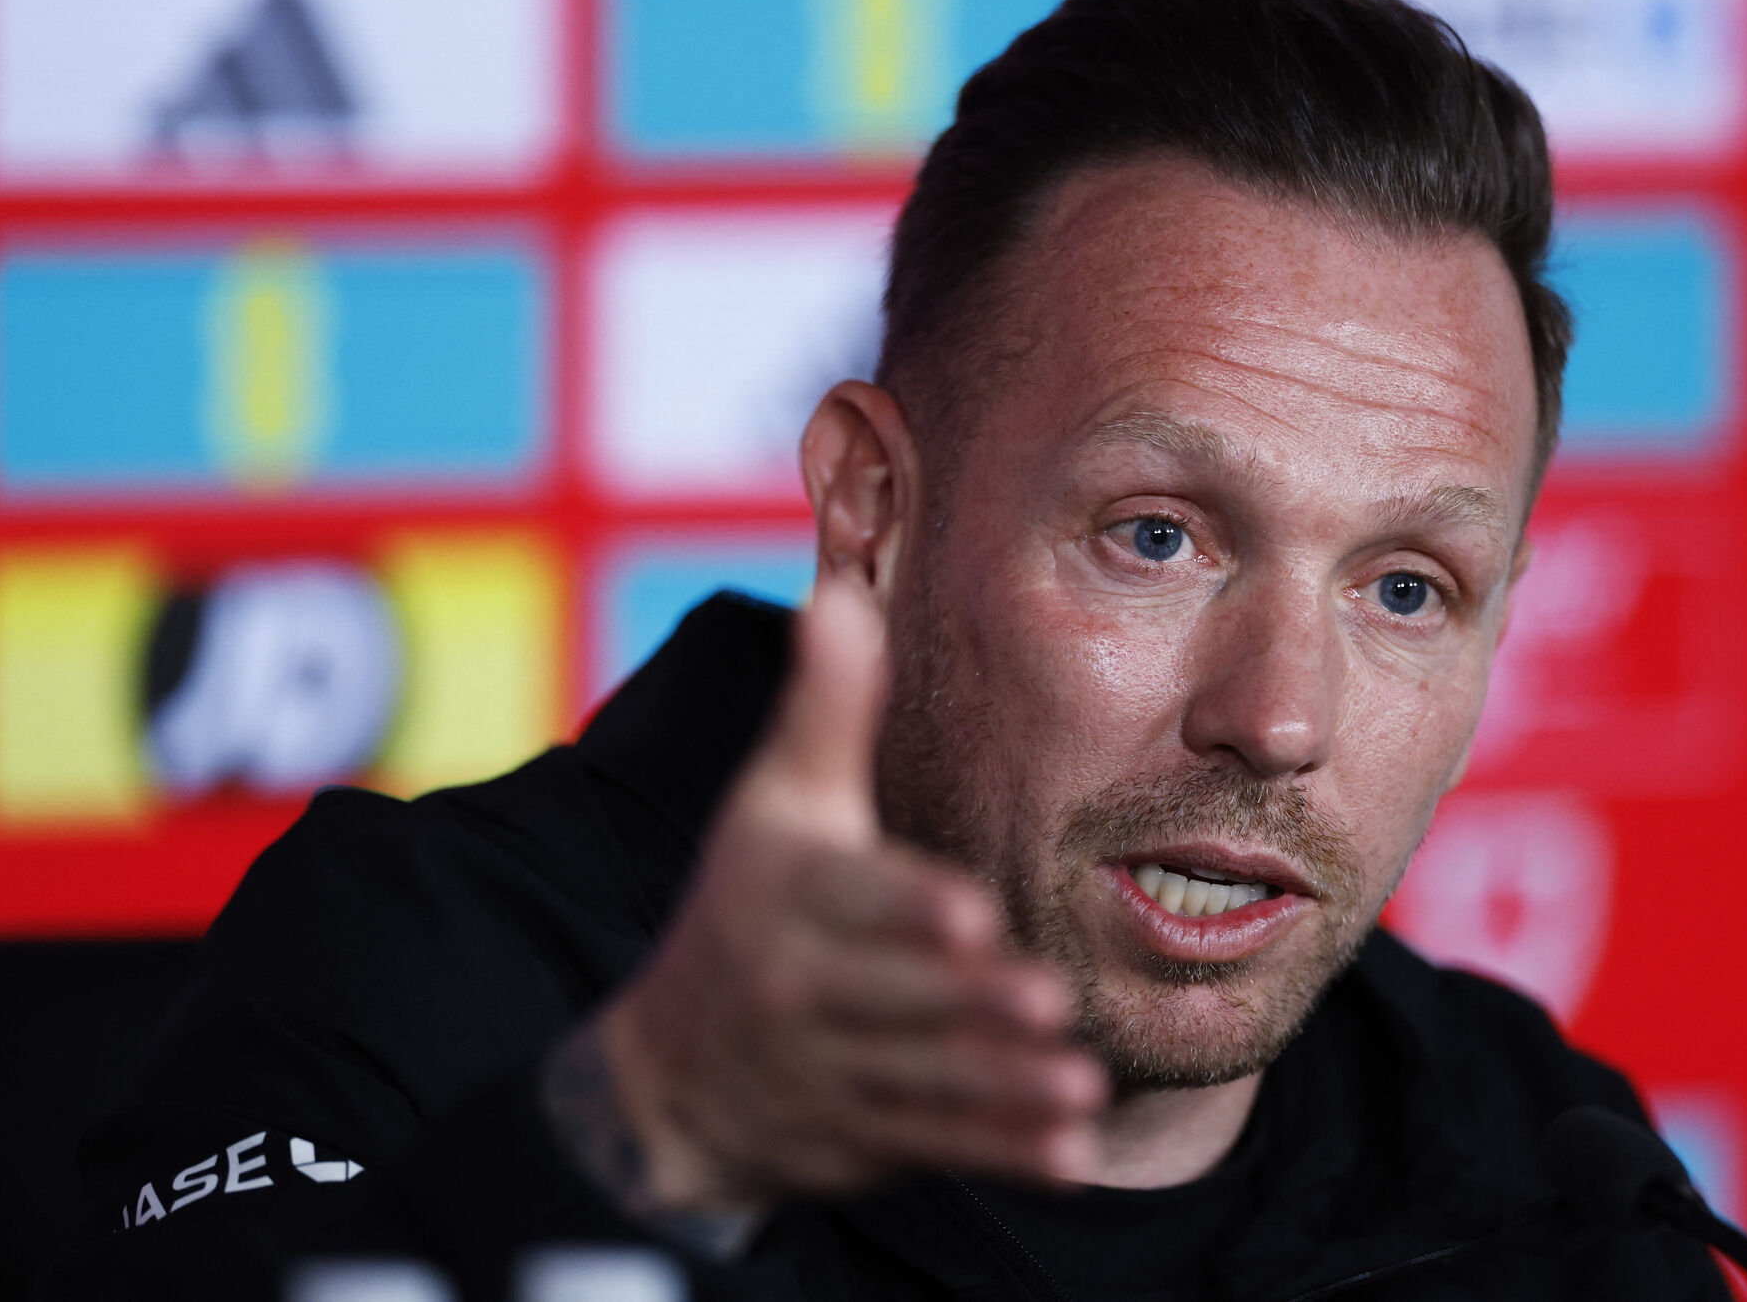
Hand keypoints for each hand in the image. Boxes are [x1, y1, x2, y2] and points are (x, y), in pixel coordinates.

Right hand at [544, 573, 1106, 1218]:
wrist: (667, 1068)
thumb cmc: (744, 903)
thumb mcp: (773, 801)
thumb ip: (823, 709)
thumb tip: (838, 591)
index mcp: (786, 895)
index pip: (849, 902)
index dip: (905, 910)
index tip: (969, 912)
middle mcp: (798, 988)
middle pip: (891, 998)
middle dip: (968, 1007)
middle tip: (1050, 1001)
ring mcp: (827, 1072)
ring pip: (920, 1083)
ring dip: (999, 1089)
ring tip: (1079, 1086)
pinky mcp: (857, 1136)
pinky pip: (932, 1147)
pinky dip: (999, 1155)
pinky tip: (1069, 1152)